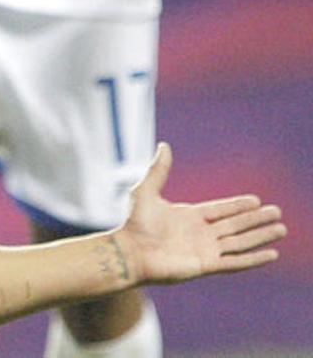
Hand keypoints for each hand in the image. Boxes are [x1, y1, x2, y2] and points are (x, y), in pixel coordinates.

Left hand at [117, 143, 286, 284]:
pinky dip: (254, 259)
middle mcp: (199, 234)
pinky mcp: (206, 266)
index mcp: (188, 217)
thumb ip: (158, 170)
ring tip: (281, 230)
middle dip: (256, 219)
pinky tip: (272, 254)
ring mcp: (204, 250)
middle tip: (277, 212)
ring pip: (240, 242)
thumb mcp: (146, 192)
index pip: (221, 210)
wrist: (129, 252)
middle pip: (235, 225)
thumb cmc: (134, 223)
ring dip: (261, 236)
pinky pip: (236, 262)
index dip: (239, 206)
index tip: (256, 200)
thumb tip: (164, 145)